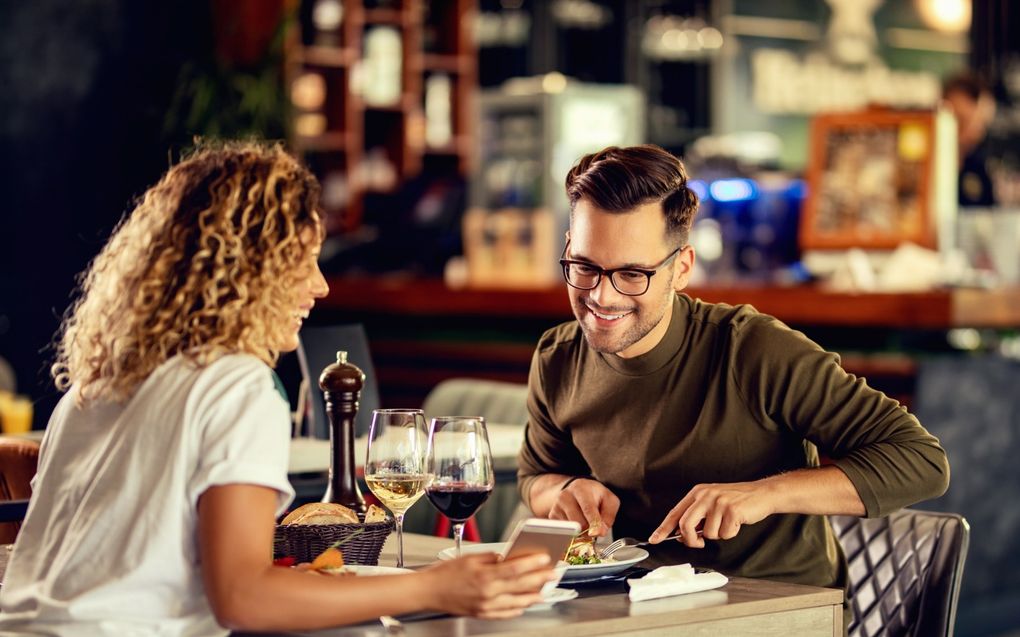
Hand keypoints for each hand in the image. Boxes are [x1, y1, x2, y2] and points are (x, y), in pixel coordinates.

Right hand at [421, 552, 554, 618]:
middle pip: (520, 586)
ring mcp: (486, 607)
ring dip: (533, 596)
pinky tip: (524, 604)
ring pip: (517, 603)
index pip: (515, 569)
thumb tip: (508, 557)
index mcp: (484, 576)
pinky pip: (505, 613)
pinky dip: (517, 608)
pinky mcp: (483, 614)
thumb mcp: (469, 558)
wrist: (428, 592)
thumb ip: (491, 557)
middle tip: (553, 573)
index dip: (532, 564)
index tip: (545, 558)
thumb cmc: (445, 573)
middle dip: (540, 579)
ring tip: (544, 591)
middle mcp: (487, 594)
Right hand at [549, 478, 619, 536]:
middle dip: (590, 529)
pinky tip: (576, 521)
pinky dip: (573, 532)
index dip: (593, 522)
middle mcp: (565, 495)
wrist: (578, 490)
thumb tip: (600, 532)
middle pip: (579, 522)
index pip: (587, 508)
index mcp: (580, 488)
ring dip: (582, 532)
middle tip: (595, 524)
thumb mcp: (609, 500)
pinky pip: (565, 532)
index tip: (596, 533)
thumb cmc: (595, 496)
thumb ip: (609, 515)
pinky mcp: (552, 516)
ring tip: (585, 520)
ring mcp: (556, 506)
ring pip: (572, 530)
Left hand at [649, 481, 773, 547]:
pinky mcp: (732, 510)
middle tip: (700, 543)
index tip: (655, 539)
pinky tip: (736, 522)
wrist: (761, 494)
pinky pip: (725, 534)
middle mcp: (705, 495)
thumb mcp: (712, 502)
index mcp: (697, 493)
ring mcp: (718, 502)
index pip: (675, 513)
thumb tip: (681, 535)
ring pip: (708, 533)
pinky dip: (731, 533)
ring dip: (718, 534)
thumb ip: (696, 516)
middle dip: (691, 540)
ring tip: (727, 523)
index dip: (663, 528)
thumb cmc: (736, 500)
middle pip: (686, 525)